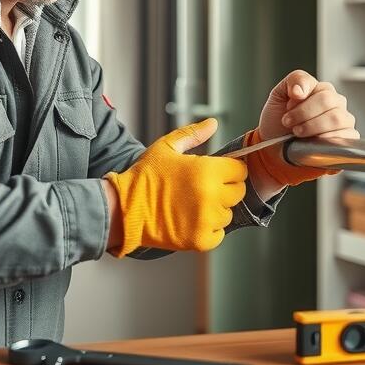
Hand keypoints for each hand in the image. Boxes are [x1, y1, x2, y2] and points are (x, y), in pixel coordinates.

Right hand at [103, 118, 246, 255]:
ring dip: (216, 210)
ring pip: (228, 214)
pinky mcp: (200, 240)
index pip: (240, 170)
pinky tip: (192, 221)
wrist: (125, 209)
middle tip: (203, 189)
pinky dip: (209, 229)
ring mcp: (206, 220)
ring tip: (194, 205)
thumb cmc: (144, 177)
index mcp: (206, 170)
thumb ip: (192, 134)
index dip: (229, 169)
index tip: (217, 172)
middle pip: (238, 192)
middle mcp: (211, 195)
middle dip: (225, 189)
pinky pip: (219, 234)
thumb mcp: (166, 147)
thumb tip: (213, 123)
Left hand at [248, 70, 357, 187]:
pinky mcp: (347, 140)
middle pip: (328, 101)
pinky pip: (346, 137)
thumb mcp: (279, 94)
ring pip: (337, 118)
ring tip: (298, 133)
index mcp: (323, 90)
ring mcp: (344, 122)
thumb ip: (294, 80)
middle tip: (288, 122)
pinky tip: (313, 142)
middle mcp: (336, 104)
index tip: (287, 108)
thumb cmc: (278, 122)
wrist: (275, 148)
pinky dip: (326, 140)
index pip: (320, 87)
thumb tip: (300, 90)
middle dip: (304, 113)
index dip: (301, 101)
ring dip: (312, 127)